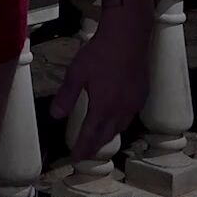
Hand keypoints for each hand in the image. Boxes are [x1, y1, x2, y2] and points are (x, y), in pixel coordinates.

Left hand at [50, 3, 150, 159]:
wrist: (129, 37)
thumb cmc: (100, 54)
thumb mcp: (76, 74)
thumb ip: (66, 96)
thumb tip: (55, 116)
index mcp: (103, 107)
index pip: (91, 135)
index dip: (82, 149)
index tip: (74, 159)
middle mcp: (121, 110)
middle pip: (107, 135)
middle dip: (94, 146)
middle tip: (84, 153)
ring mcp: (134, 103)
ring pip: (120, 127)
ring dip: (107, 136)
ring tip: (97, 140)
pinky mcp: (141, 95)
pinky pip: (129, 117)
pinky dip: (118, 124)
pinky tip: (114, 120)